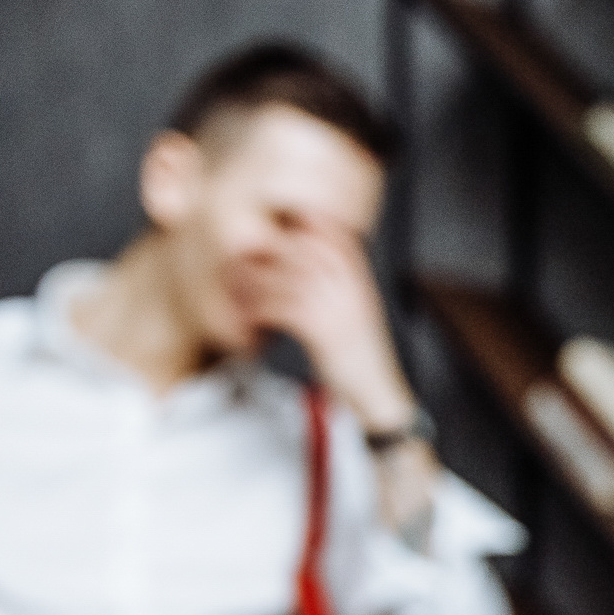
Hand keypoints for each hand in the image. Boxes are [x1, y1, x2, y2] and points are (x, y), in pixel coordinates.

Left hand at [244, 226, 417, 431]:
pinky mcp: (323, 332)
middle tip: (242, 255)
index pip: (336, 238)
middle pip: (304, 251)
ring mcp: (338, 309)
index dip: (309, 223)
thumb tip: (312, 273)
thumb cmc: (362, 362)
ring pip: (287, 278)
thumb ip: (340, 293)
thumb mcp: (356, 319)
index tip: (283, 219)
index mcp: (361, 284)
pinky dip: (260, 312)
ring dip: (256, 282)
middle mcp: (352, 290)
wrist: (378, 396)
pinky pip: (281, 309)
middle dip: (269, 251)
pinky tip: (250, 319)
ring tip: (235, 288)